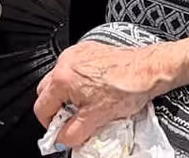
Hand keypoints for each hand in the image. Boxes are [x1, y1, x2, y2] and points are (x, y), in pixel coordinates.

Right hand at [35, 41, 172, 148]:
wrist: (148, 69)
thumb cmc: (127, 87)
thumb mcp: (96, 119)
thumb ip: (72, 133)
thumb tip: (62, 139)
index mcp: (62, 78)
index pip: (41, 108)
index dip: (51, 125)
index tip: (61, 132)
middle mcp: (66, 62)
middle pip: (46, 92)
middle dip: (56, 109)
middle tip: (72, 120)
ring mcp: (77, 53)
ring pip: (59, 79)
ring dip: (67, 96)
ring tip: (86, 106)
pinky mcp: (88, 50)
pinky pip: (73, 69)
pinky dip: (78, 82)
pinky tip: (94, 92)